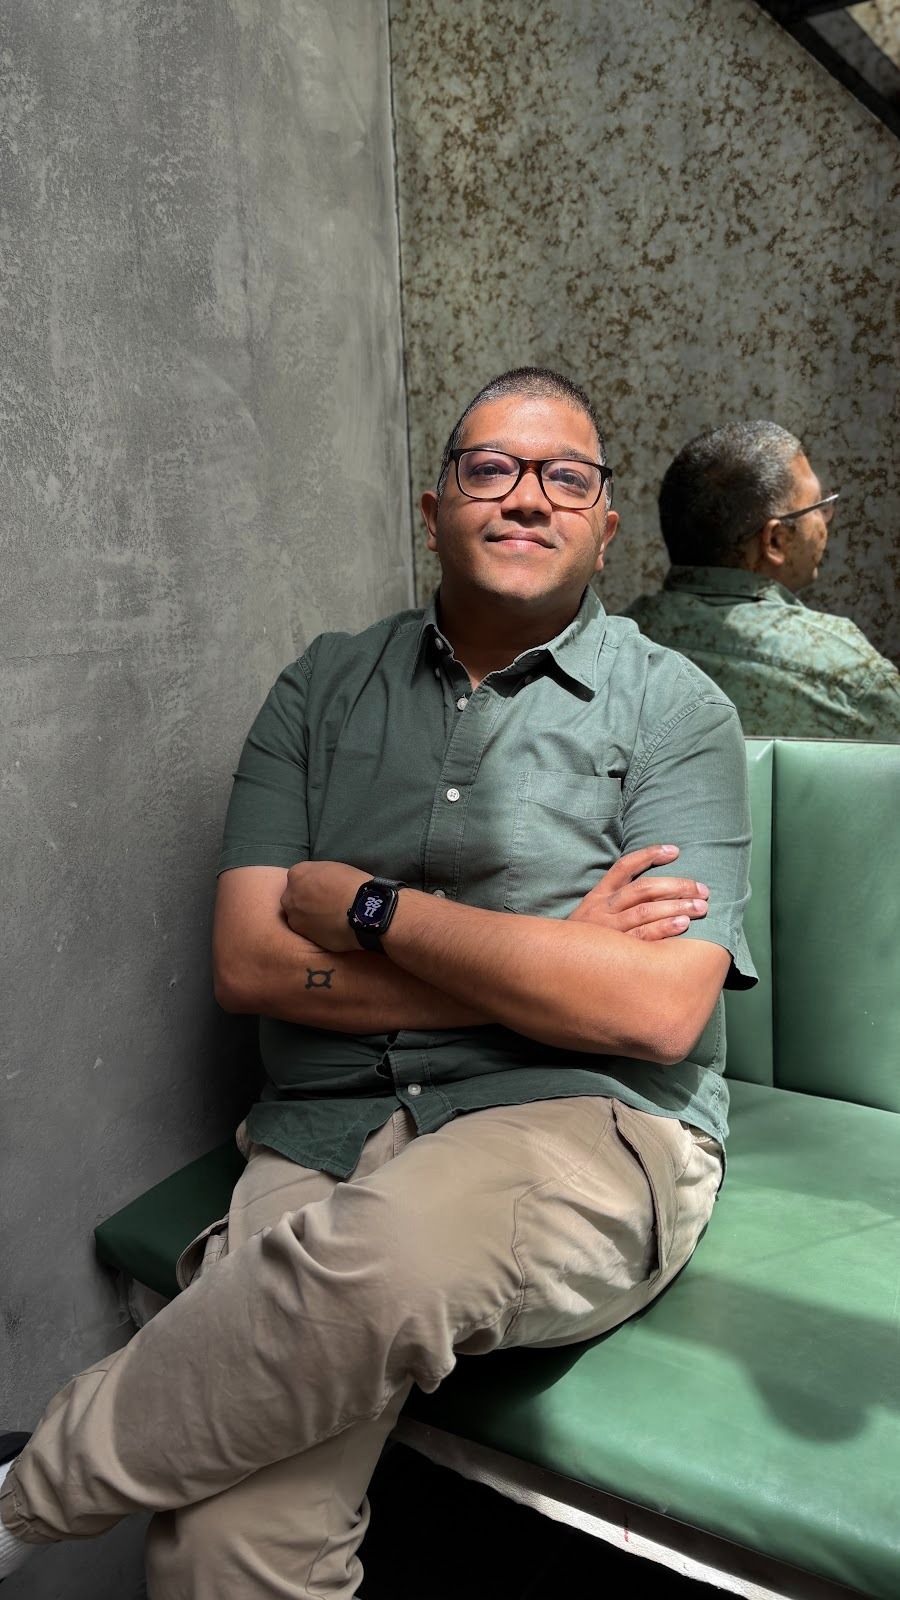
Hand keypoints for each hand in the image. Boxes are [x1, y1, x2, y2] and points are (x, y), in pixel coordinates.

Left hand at [281, 860, 370, 950]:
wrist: (362, 910)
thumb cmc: (353, 884)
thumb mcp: (335, 868)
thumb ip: (320, 875)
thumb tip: (321, 884)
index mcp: (297, 873)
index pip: (299, 878)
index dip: (312, 884)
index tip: (323, 890)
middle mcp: (289, 894)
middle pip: (294, 897)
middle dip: (306, 901)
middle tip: (325, 905)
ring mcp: (293, 916)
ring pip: (299, 916)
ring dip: (309, 917)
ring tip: (329, 920)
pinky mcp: (301, 934)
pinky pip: (307, 930)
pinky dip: (316, 930)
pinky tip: (331, 929)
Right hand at [567, 845, 708, 940]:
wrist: (555, 967)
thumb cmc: (583, 941)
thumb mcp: (591, 914)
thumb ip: (614, 900)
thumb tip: (653, 889)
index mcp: (598, 896)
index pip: (624, 867)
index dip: (649, 855)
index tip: (675, 851)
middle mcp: (603, 909)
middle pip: (644, 889)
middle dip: (676, 886)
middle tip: (702, 889)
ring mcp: (608, 930)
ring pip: (645, 911)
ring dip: (676, 907)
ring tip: (700, 907)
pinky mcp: (614, 952)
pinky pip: (642, 937)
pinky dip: (663, 929)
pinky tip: (682, 925)